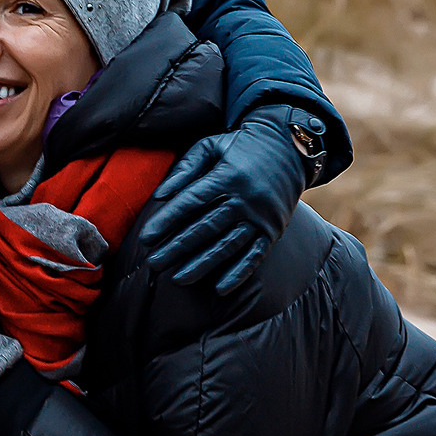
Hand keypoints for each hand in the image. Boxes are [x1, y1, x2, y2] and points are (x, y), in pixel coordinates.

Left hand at [136, 108, 314, 295]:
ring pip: (227, 246)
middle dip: (177, 248)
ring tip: (178, 279)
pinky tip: (221, 288)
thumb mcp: (211, 146)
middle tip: (154, 264)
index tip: (146, 237)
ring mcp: (261, 217)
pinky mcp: (273, 230)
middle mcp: (244, 199)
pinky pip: (255, 256)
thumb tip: (160, 195)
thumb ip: (185, 168)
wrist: (289, 148)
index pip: (191, 202)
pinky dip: (239, 273)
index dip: (167, 221)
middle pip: (205, 228)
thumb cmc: (240, 146)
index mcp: (225, 177)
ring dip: (202, 265)